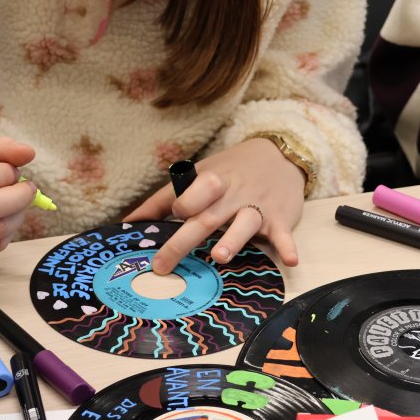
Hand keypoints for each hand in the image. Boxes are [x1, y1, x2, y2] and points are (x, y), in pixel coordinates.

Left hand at [125, 138, 305, 274]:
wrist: (280, 154)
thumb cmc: (231, 170)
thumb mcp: (198, 175)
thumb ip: (164, 199)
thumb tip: (129, 222)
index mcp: (211, 183)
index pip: (190, 196)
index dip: (179, 207)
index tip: (168, 221)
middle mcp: (232, 196)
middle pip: (206, 218)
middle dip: (184, 241)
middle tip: (163, 265)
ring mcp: (257, 207)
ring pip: (244, 223)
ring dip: (233, 239)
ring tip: (220, 257)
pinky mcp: (280, 219)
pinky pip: (283, 234)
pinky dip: (288, 247)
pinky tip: (290, 261)